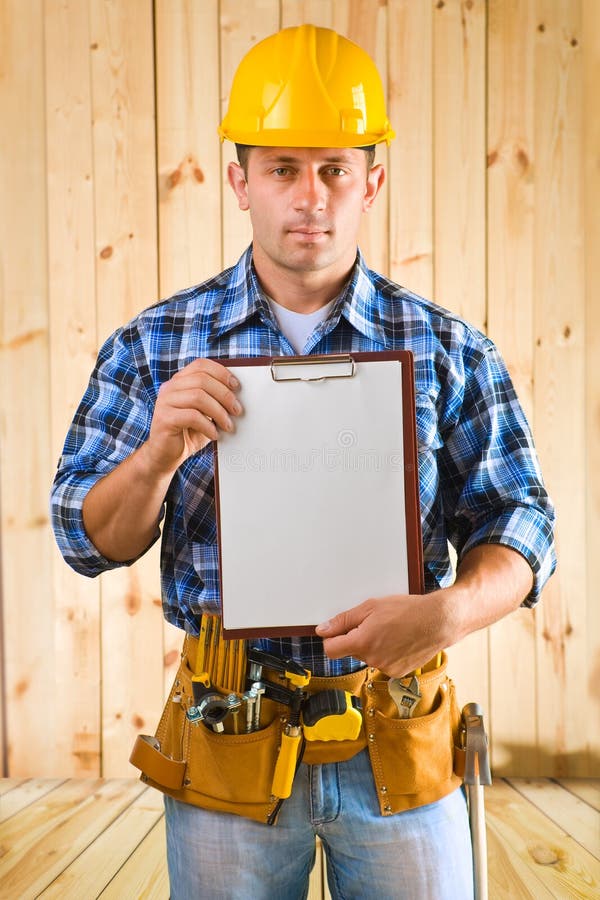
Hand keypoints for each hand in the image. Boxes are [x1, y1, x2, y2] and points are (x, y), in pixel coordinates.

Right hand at [144, 358, 241, 474]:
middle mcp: (169, 388)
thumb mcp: (205, 414)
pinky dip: (208, 426)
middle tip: (237, 410)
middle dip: (224, 395)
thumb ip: (215, 401)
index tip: (236, 386)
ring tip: (228, 426)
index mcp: (179, 381)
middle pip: (201, 380)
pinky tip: (214, 435)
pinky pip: (191, 416)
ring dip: (218, 412)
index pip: (200, 365)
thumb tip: (238, 397)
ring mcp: (164, 402)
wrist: (166, 456)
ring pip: (197, 397)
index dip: (221, 373)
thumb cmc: (189, 433)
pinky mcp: (164, 419)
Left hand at [315, 591, 452, 676]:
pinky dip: (386, 653)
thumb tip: (323, 630)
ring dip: (373, 646)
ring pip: (368, 657)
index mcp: (362, 643)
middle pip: (351, 651)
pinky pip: (383, 663)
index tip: (337, 632)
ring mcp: (386, 668)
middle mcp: (373, 659)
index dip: (331, 638)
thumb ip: (343, 621)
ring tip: (390, 630)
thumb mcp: (370, 607)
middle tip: (374, 623)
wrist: (438, 621)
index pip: (331, 650)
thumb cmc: (407, 610)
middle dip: (357, 638)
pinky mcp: (398, 673)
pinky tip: (398, 641)